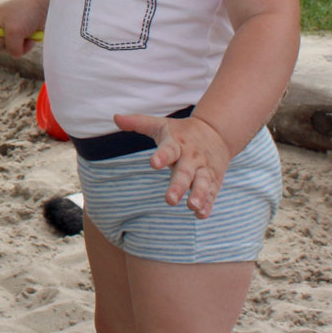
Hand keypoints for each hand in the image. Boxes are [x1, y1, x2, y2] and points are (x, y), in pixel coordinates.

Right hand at [0, 0, 49, 57]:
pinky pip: (20, 46)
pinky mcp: (21, 33)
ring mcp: (10, 30)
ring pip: (11, 48)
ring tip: (28, 35)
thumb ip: (11, 47)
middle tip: (19, 36)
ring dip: (22, 45)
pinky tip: (32, 36)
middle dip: (11, 45)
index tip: (4, 38)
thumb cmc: (26, 12)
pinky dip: (27, 44)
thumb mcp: (14, 31)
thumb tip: (15, 54)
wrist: (44, 4)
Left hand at [114, 112, 231, 218]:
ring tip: (192, 207)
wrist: (216, 131)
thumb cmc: (181, 131)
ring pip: (203, 183)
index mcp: (177, 143)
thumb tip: (114, 117)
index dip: (162, 156)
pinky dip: (208, 204)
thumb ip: (138, 123)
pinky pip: (212, 193)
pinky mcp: (214, 180)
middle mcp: (191, 157)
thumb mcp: (160, 125)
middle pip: (185, 172)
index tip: (153, 163)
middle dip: (179, 186)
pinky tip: (201, 215)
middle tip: (170, 200)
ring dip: (199, 195)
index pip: (169, 150)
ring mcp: (204, 169)